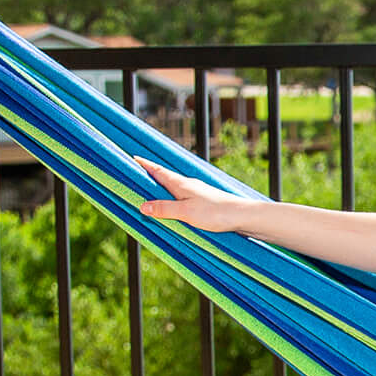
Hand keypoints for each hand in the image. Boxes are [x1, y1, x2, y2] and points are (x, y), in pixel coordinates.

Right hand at [135, 157, 255, 232]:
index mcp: (181, 184)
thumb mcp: (185, 212)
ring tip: (150, 190)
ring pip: (174, 189)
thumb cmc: (216, 212)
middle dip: (150, 176)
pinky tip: (173, 206)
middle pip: (165, 178)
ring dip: (161, 188)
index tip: (132, 158)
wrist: (244, 217)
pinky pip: (183, 199)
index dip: (144, 165)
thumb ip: (164, 209)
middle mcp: (189, 186)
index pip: (158, 171)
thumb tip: (142, 206)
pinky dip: (173, 199)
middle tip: (135, 174)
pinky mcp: (205, 203)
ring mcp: (198, 193)